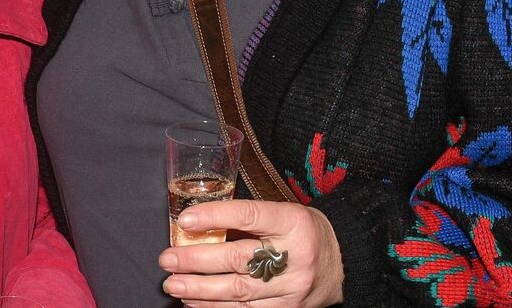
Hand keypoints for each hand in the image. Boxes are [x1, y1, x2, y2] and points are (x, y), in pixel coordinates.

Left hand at [158, 200, 343, 306]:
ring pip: (238, 291)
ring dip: (200, 289)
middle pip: (237, 258)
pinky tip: (195, 302)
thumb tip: (198, 220)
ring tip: (173, 284)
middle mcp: (294, 256)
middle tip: (167, 260)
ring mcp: (291, 288)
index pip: (248, 215)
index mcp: (293, 222)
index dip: (214, 216)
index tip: (184, 220)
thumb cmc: (304, 232)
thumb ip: (249, 217)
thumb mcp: (285, 213)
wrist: (344, 264)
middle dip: (196, 261)